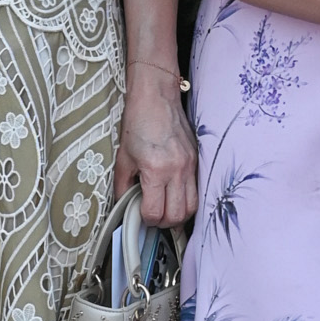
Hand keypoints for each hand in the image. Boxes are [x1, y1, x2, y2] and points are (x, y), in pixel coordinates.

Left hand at [115, 66, 197, 226]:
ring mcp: (190, 165)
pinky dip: (187, 199)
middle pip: (177, 216)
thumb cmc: (138, 123)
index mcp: (156, 170)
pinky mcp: (197, 160)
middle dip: (163, 222)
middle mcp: (177, 170)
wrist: (156, 98)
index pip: (155, 213)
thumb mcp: (123, 157)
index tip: (140, 215)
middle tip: (153, 217)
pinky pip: (197, 190)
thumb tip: (124, 206)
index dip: (145, 220)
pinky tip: (175, 194)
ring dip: (178, 214)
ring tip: (165, 208)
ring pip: (192, 207)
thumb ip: (122, 186)